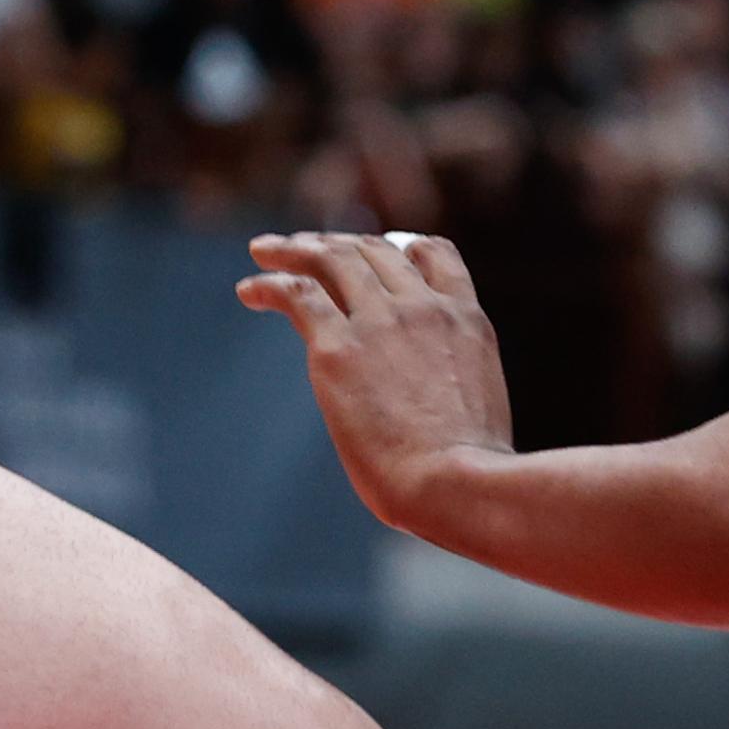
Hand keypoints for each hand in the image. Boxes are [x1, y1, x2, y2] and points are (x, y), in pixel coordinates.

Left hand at [238, 232, 517, 533]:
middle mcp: (422, 308)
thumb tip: (431, 411)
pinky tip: (249, 291)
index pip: (433, 254)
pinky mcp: (338, 347)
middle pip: (372, 250)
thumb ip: (452, 385)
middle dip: (335, 243)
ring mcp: (380, 322)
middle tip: (303, 247)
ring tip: (262, 251)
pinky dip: (268, 284)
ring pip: (330, 258)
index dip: (398, 246)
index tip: (373, 250)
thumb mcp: (480, 408)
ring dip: (292, 249)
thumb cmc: (469, 474)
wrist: (454, 484)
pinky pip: (296, 294)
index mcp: (465, 321)